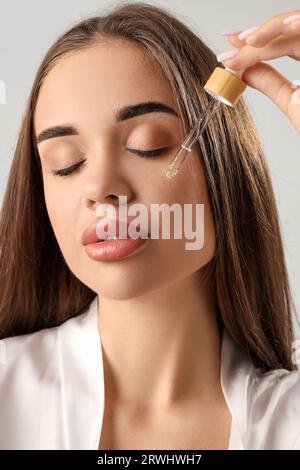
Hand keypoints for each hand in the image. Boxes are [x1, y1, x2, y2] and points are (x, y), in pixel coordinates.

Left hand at [217, 10, 299, 132]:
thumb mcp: (293, 102)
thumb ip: (271, 84)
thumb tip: (242, 71)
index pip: (280, 43)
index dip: (253, 45)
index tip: (227, 52)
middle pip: (289, 30)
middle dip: (258, 35)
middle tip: (232, 46)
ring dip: (277, 26)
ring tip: (251, 38)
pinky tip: (287, 26)